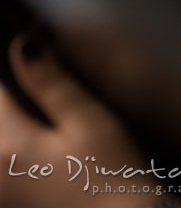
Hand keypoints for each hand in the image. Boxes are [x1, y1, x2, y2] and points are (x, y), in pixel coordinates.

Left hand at [0, 36, 180, 207]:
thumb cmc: (112, 177)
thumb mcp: (89, 121)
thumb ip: (50, 83)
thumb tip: (23, 47)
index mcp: (6, 143)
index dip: (12, 72)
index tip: (28, 62)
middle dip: (10, 102)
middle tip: (41, 104)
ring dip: (12, 123)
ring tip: (45, 128)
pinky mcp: (10, 204)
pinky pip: (4, 170)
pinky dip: (13, 152)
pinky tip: (39, 156)